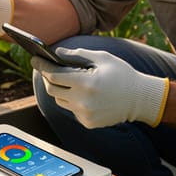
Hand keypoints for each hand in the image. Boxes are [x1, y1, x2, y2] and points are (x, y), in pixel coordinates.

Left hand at [33, 48, 168, 128]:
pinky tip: (82, 94)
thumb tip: (56, 53)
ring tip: (66, 80)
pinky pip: (72, 110)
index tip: (34, 59)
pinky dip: (73, 101)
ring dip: (60, 90)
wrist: (140, 99)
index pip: (54, 75)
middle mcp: (83, 101)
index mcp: (86, 83)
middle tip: (47, 69)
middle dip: (48, 78)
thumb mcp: (102, 58)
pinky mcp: (88, 123)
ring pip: (60, 101)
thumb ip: (77, 55)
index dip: (42, 66)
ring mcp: (85, 114)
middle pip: (52, 90)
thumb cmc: (122, 74)